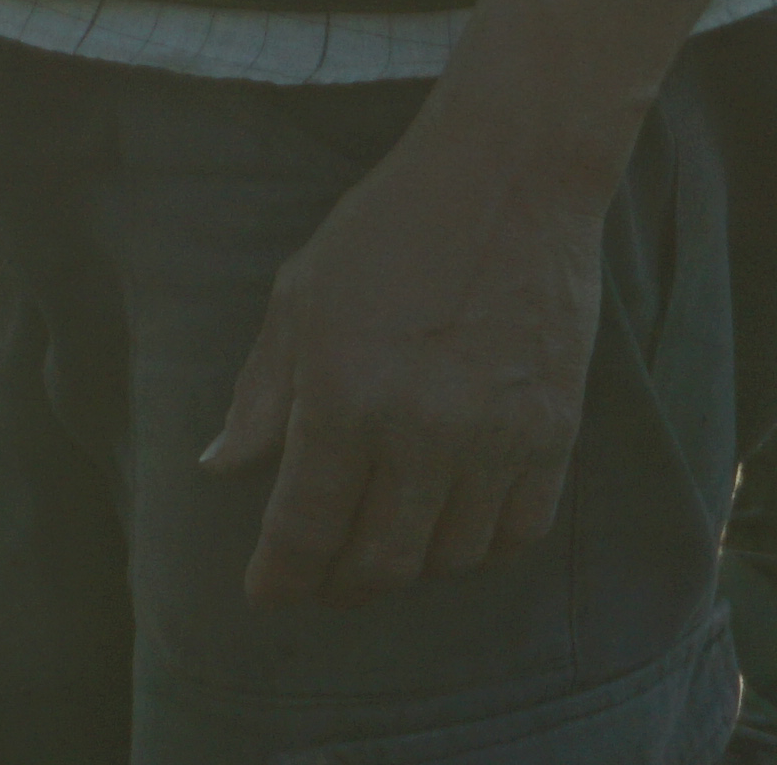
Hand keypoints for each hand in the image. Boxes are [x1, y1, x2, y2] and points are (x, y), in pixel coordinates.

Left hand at [202, 133, 605, 607]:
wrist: (508, 183)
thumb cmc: (388, 231)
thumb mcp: (299, 298)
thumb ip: (261, 393)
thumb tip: (220, 467)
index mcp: (345, 397)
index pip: (305, 527)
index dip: (281, 576)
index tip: (266, 594)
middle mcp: (423, 432)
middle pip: (381, 563)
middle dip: (340, 588)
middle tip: (320, 585)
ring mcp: (497, 438)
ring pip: (450, 558)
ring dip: (410, 569)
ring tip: (381, 550)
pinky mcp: (556, 433)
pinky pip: (518, 531)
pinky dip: (480, 549)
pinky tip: (450, 532)